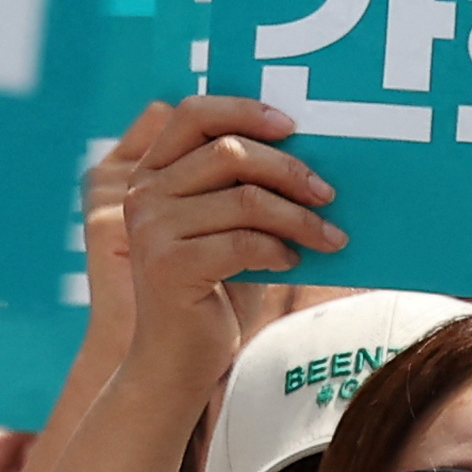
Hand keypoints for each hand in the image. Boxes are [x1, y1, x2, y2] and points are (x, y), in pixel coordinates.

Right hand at [93, 96, 342, 369]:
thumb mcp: (227, 226)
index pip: (193, 113)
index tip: (292, 126)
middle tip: (327, 193)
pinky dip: (280, 249)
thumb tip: (309, 152)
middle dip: (289, 169)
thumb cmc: (213, 289)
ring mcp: (151, 230)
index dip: (245, 110)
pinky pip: (244, 242)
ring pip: (245, 198)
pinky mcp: (169, 266)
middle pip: (228, 152)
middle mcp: (143, 194)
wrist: (177, 361)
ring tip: (328, 235)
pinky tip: (293, 262)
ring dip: (298, 217)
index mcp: (151, 173)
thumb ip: (243, 186)